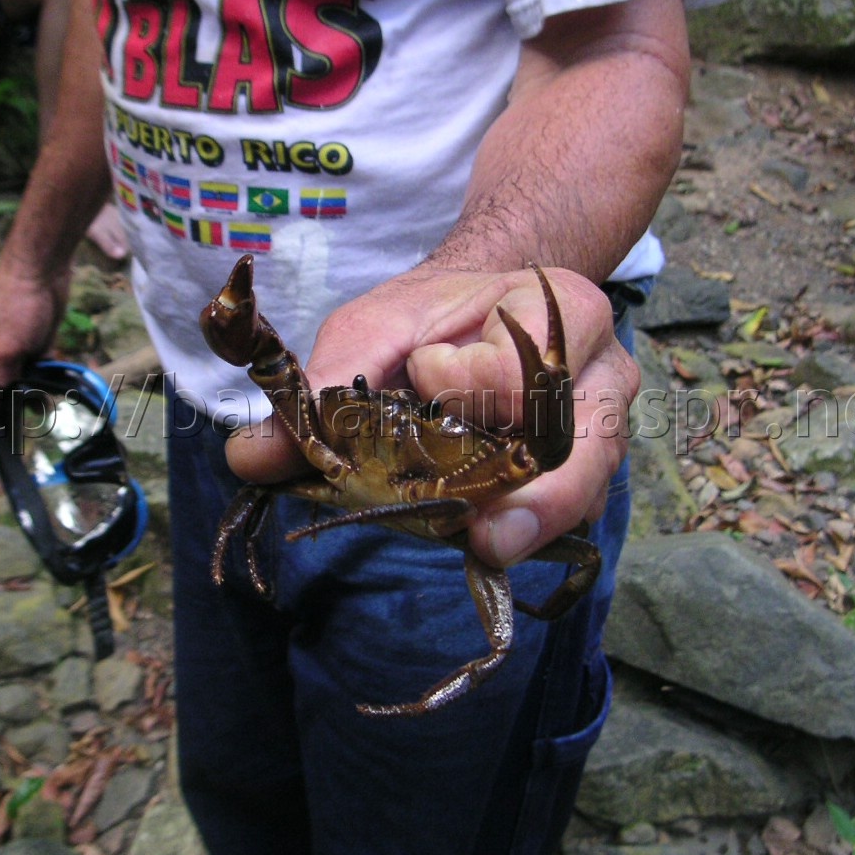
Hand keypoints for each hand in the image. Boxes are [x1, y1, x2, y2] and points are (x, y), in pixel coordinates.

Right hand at [0, 258, 71, 400]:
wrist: (42, 273)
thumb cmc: (15, 306)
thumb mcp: (4, 347)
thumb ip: (2, 374)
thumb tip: (3, 394)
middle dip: (10, 402)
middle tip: (25, 423)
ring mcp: (12, 345)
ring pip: (20, 377)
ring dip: (31, 391)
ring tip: (44, 409)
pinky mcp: (34, 340)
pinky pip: (38, 365)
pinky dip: (44, 377)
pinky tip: (54, 390)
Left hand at [224, 265, 638, 568]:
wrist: (482, 312)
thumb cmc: (433, 317)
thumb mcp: (374, 331)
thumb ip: (327, 382)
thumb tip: (252, 456)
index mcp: (556, 308)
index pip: (522, 365)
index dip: (467, 380)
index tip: (424, 370)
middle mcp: (599, 370)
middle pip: (586, 441)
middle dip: (541, 495)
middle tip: (486, 537)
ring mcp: (603, 430)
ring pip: (588, 488)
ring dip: (536, 522)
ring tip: (490, 547)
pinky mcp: (589, 477)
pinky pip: (576, 514)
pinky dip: (533, 529)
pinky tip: (495, 535)